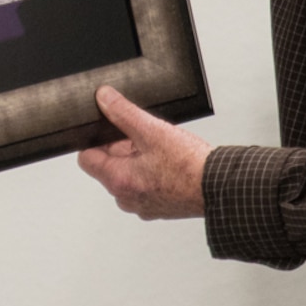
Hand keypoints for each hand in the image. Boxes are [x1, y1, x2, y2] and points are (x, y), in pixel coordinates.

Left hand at [77, 86, 209, 219]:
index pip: (87, 159)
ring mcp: (143, 206)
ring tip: (159, 150)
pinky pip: (145, 185)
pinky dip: (152, 172)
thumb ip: (123, 113)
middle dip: (121, 148)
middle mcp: (126, 198)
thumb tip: (104, 99)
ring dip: (138, 159)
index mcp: (118, 181)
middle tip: (143, 137)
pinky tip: (169, 162)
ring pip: (128, 175)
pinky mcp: (159, 207)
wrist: (219, 188)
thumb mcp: (152, 130)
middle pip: (109, 166)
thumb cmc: (190, 167)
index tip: (109, 130)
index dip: (96, 140)